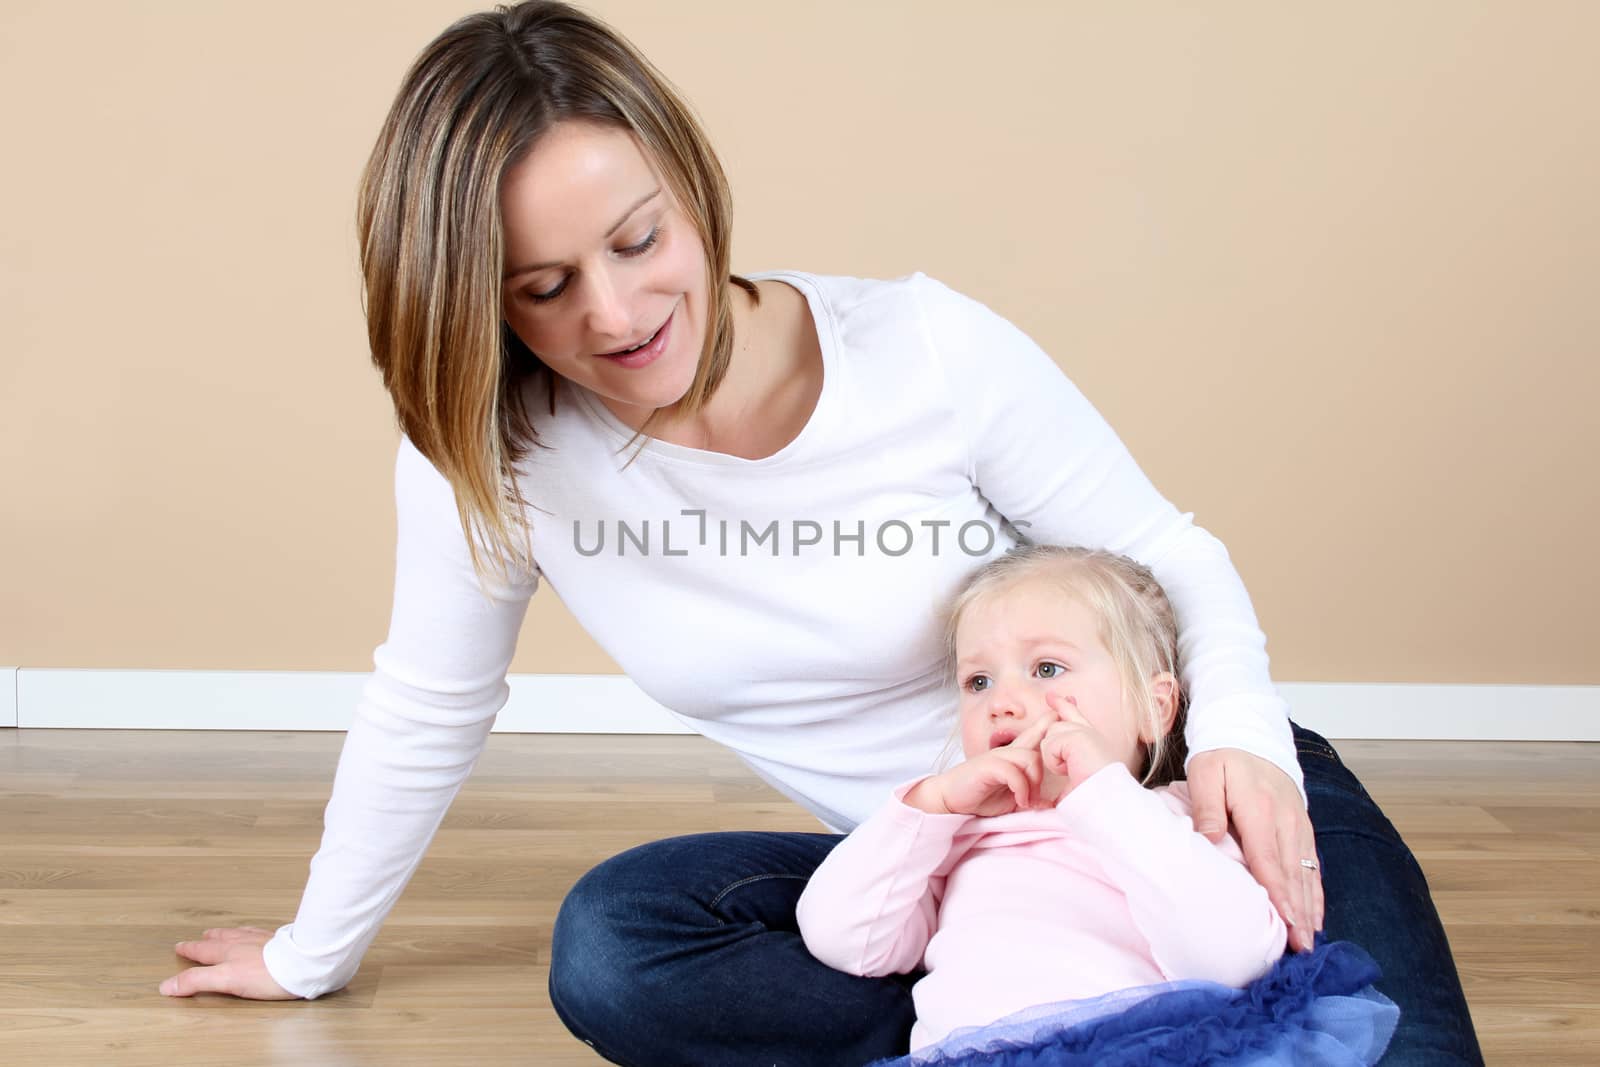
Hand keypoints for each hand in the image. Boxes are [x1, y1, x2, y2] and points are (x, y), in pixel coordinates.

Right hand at [161, 926, 298, 998]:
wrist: (302, 963)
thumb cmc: (266, 975)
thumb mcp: (225, 981)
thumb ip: (196, 982)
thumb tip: (166, 986)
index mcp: (228, 953)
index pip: (203, 953)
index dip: (190, 951)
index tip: (179, 947)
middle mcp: (243, 943)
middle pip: (219, 940)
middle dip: (206, 941)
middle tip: (198, 938)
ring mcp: (262, 940)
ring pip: (238, 934)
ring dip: (226, 934)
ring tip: (219, 932)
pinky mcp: (279, 941)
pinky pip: (259, 933)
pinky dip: (250, 932)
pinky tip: (254, 933)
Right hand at [906, 714, 1056, 816]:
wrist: (949, 799)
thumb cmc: (980, 795)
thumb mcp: (1010, 795)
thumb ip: (1028, 792)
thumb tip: (1047, 802)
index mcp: (1012, 755)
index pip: (1035, 733)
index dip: (1051, 720)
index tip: (1070, 703)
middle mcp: (1006, 751)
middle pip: (1038, 744)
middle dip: (1049, 754)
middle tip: (1053, 780)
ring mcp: (996, 757)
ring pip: (1029, 758)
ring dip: (1033, 782)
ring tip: (1028, 800)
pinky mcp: (987, 766)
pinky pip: (1013, 772)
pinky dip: (1021, 788)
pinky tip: (1020, 801)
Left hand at [1039, 693, 1117, 794]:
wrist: (1107, 801)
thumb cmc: (1096, 799)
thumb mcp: (1077, 781)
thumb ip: (1067, 773)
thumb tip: (1055, 796)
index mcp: (1092, 742)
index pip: (1075, 717)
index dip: (1064, 706)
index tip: (1052, 697)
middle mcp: (1091, 733)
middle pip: (1058, 723)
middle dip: (1053, 723)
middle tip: (1049, 704)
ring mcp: (1084, 732)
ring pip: (1049, 734)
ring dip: (1052, 757)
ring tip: (1069, 770)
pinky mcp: (1077, 736)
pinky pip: (1049, 745)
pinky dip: (1053, 762)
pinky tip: (1069, 769)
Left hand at [1187, 749, 1322, 951]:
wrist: (1250, 733)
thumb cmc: (1223, 756)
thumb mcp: (1207, 774)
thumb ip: (1208, 807)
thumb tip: (1209, 841)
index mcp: (1260, 810)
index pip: (1270, 860)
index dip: (1279, 894)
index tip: (1287, 924)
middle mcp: (1286, 820)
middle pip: (1293, 874)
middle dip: (1299, 913)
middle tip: (1301, 949)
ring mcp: (1299, 824)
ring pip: (1306, 872)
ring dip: (1310, 908)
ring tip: (1310, 942)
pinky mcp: (1302, 826)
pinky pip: (1312, 863)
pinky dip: (1315, 891)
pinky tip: (1314, 914)